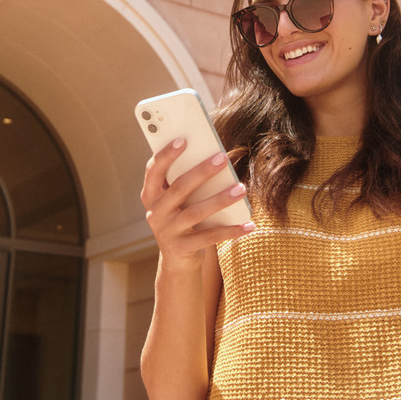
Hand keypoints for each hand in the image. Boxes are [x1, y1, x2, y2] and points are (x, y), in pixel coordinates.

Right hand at [140, 138, 254, 268]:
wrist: (178, 260)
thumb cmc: (183, 218)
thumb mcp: (178, 200)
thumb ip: (187, 181)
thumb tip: (215, 157)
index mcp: (151, 195)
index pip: (153, 170)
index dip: (166, 155)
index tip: (183, 139)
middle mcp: (155, 213)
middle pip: (179, 188)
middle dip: (202, 171)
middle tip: (222, 157)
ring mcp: (167, 232)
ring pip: (196, 212)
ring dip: (221, 199)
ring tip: (241, 189)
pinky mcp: (181, 249)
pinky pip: (209, 237)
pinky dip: (231, 230)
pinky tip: (248, 225)